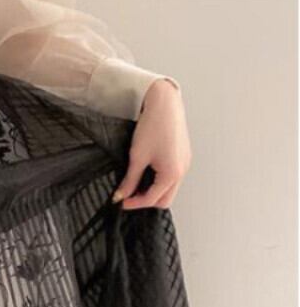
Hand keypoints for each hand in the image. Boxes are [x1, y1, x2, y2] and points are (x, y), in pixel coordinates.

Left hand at [112, 79, 191, 209]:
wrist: (165, 103)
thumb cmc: (154, 125)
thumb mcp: (137, 157)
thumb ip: (130, 180)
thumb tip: (122, 195)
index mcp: (171, 174)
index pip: (151, 199)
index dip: (134, 203)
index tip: (122, 201)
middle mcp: (182, 170)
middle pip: (164, 200)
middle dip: (147, 201)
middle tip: (130, 196)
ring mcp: (184, 163)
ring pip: (170, 190)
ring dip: (154, 191)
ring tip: (138, 184)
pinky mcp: (183, 157)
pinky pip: (173, 177)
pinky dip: (161, 181)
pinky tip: (149, 173)